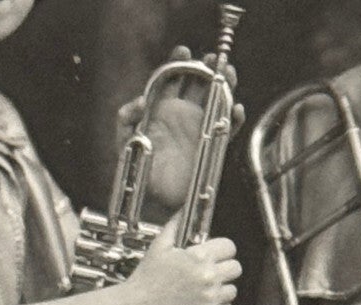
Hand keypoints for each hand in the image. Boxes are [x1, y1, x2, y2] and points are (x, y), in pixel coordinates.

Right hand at [116, 221, 239, 304]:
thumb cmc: (146, 279)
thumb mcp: (159, 246)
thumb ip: (175, 226)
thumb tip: (183, 210)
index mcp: (198, 257)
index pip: (229, 247)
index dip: (224, 249)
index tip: (218, 253)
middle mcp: (208, 277)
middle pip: (236, 268)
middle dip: (225, 267)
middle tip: (213, 271)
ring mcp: (210, 298)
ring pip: (232, 290)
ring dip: (222, 289)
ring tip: (206, 288)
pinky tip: (206, 302)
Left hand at [117, 48, 244, 214]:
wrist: (155, 198)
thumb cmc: (139, 169)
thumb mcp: (125, 140)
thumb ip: (126, 117)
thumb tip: (141, 101)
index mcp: (163, 108)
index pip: (173, 78)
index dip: (178, 62)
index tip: (183, 51)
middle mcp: (183, 115)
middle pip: (199, 84)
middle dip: (207, 67)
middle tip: (213, 58)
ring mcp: (199, 129)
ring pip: (216, 101)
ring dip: (224, 85)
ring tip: (229, 73)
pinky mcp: (211, 146)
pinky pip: (228, 130)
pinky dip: (234, 120)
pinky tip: (236, 109)